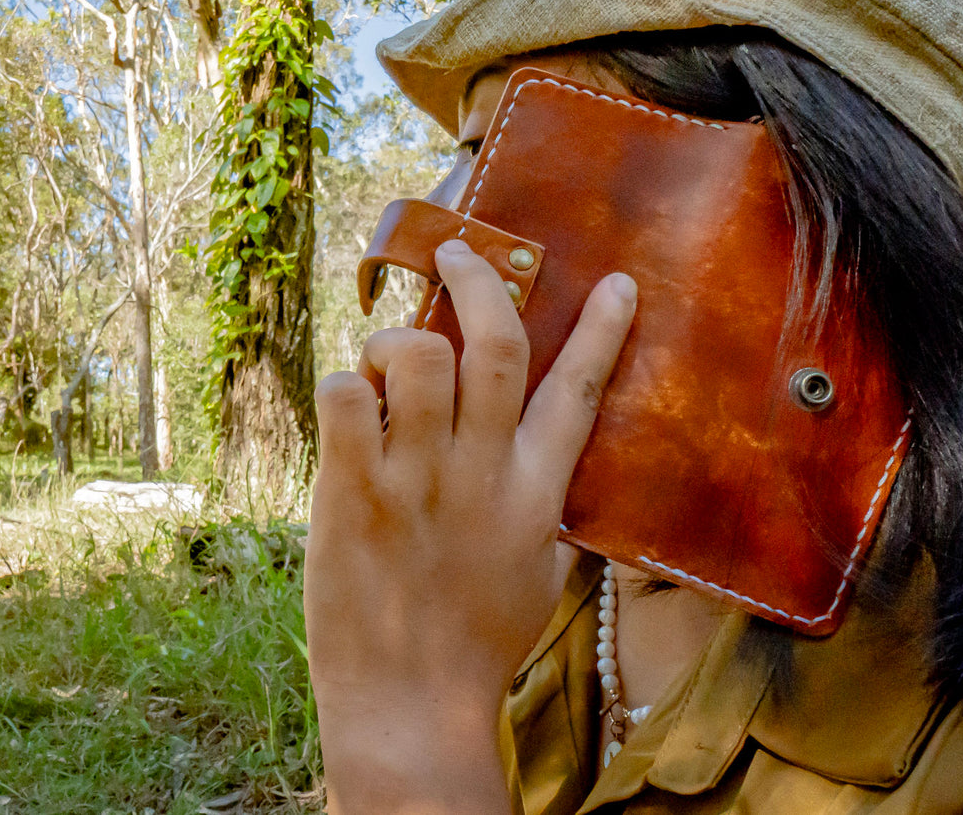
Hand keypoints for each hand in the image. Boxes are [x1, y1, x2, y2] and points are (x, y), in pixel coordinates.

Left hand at [306, 238, 637, 813]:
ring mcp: (418, 478)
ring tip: (383, 362)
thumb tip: (540, 460)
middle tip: (456, 256)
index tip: (618, 283)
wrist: (412, 707)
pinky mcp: (353, 490)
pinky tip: (348, 407)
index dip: (601, 331)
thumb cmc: (475, 643)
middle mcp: (484, 473)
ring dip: (397, 339)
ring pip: (418, 355)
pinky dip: (344, 383)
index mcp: (537, 493)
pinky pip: (346, 395)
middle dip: (480, 282)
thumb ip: (543, 508)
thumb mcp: (540, 574)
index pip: (579, 393)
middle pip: (497, 345)